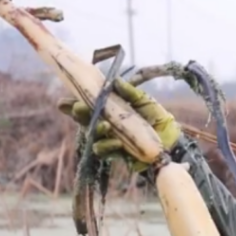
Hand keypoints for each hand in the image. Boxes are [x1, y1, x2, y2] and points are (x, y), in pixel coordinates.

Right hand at [56, 78, 181, 172]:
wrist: (174, 142)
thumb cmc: (159, 120)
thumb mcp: (146, 102)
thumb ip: (130, 93)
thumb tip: (114, 81)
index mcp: (111, 110)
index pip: (88, 106)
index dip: (72, 105)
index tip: (62, 102)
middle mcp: (108, 125)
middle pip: (85, 120)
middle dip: (79, 114)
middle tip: (77, 108)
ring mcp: (112, 140)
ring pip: (93, 137)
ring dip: (95, 130)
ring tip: (104, 125)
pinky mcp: (119, 153)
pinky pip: (106, 151)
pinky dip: (108, 146)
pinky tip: (116, 142)